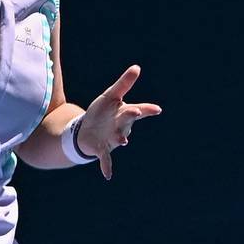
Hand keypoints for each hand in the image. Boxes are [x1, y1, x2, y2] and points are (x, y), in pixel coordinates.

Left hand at [77, 65, 161, 179]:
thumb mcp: (110, 96)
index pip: (138, 109)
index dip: (147, 109)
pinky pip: (106, 158)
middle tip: (135, 112)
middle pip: (127, 120)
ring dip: (121, 138)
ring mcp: (112, 138)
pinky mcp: (101, 148)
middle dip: (131, 116)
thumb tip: (137, 67)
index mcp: (124, 112)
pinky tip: (108, 176)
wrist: (87, 131)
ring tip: (123, 140)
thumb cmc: (102, 112)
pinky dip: (107, 166)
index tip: (157, 109)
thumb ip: (124, 83)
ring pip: (119, 137)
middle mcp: (121, 126)